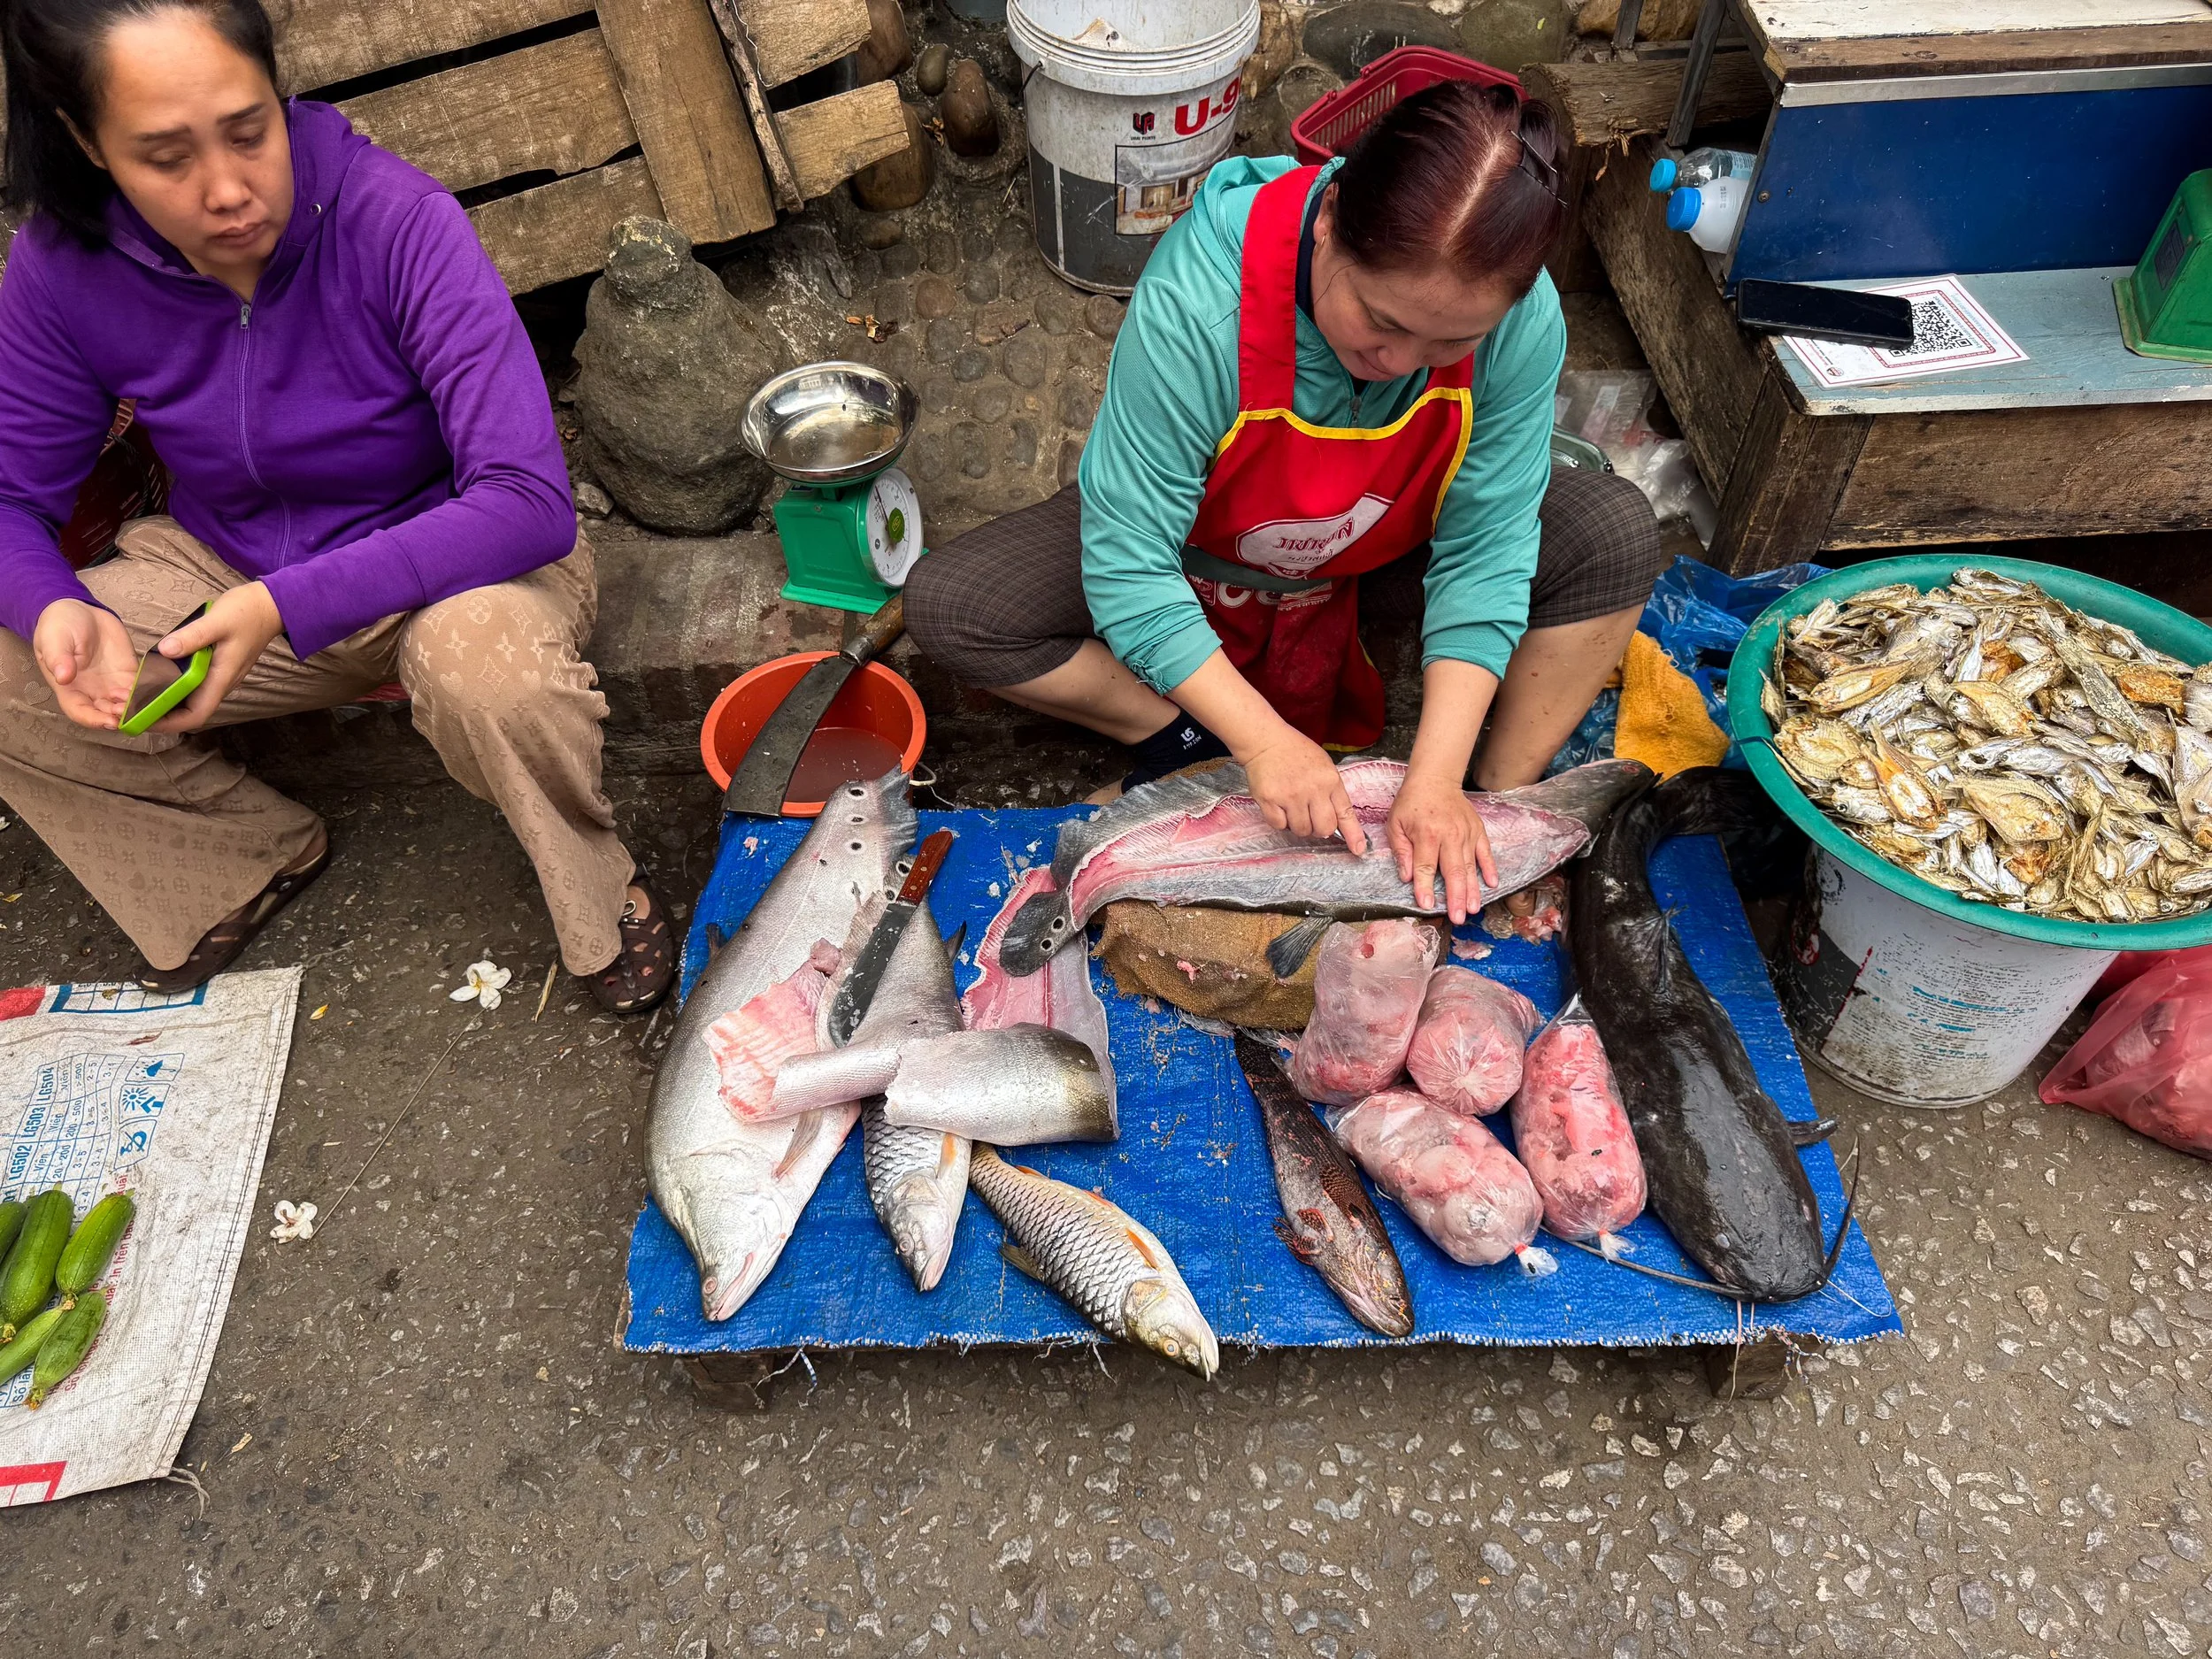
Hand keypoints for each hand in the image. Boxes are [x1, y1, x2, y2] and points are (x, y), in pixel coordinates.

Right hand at [32, 598, 138, 728]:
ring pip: (125, 703)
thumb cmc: (59, 627)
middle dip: (119, 716)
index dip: (93, 720)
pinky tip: (156, 693)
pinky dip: (147, 693)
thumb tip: (63, 677)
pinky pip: (139, 687)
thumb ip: (58, 659)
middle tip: (130, 712)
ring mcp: (111, 683)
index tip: (108, 721)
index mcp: (69, 688)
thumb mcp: (54, 640)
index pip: (80, 711)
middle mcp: (91, 690)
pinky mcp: (128, 672)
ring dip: (135, 707)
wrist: (79, 611)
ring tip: (144, 704)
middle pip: (106, 712)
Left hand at [147, 581, 284, 731]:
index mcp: (221, 677)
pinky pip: (192, 686)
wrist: (270, 606)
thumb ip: (192, 637)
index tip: (144, 720)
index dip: (170, 723)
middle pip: (189, 711)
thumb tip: (164, 651)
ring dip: (166, 702)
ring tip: (138, 695)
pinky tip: (157, 677)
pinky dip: (173, 686)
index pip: (196, 715)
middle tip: (131, 708)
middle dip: (161, 715)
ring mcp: (219, 676)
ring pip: (190, 700)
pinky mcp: (216, 668)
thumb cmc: (247, 613)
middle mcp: (220, 683)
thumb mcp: (217, 621)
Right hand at [1242, 727, 1367, 854]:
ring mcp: (1290, 796)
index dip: (1353, 834)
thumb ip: (1331, 792)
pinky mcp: (1269, 800)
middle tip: (1311, 817)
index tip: (1358, 849)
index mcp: (1330, 780)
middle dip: (1319, 829)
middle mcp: (1312, 790)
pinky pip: (1279, 826)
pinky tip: (1278, 805)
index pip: (1345, 813)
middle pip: (1324, 829)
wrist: (1266, 742)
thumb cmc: (1296, 753)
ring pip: (1301, 830)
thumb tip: (1336, 823)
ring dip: (1298, 825)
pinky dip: (1279, 821)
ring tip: (1292, 807)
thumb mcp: (1324, 767)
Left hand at [1386, 767, 1497, 924]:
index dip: (1426, 887)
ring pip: (1470, 866)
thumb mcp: (1395, 824)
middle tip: (1458, 918)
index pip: (1425, 866)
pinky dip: (1490, 868)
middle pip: (1453, 871)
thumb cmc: (1411, 803)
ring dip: (1472, 890)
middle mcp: (1449, 835)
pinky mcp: (1477, 830)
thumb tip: (1406, 877)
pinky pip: (1485, 852)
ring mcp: (1466, 833)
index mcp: (1426, 834)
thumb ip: (1400, 851)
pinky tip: (1492, 884)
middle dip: (1455, 897)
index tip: (1426, 905)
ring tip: (1473, 909)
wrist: (1434, 779)